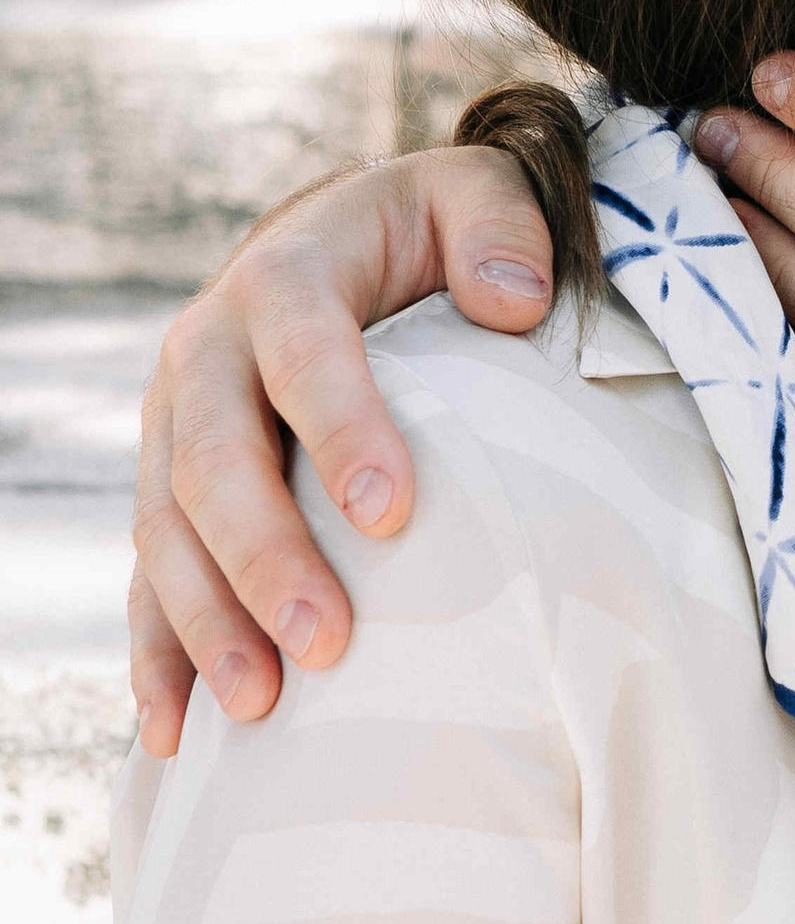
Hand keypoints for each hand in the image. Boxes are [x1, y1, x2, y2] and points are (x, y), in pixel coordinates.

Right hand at [128, 150, 556, 751]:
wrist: (333, 240)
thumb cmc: (422, 230)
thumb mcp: (472, 192)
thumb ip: (501, 228)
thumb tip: (515, 301)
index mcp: (284, 278)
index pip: (304, 355)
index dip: (342, 429)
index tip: (391, 514)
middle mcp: (207, 351)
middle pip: (216, 461)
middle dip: (266, 557)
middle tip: (328, 643)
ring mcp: (175, 427)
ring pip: (168, 532)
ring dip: (207, 623)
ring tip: (262, 705)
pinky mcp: (168, 488)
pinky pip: (149, 577)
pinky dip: (158, 655)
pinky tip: (180, 731)